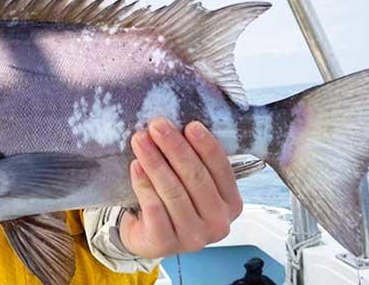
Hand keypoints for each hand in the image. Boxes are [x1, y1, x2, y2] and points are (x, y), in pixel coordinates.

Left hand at [119, 118, 242, 258]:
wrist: (149, 235)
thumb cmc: (175, 200)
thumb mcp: (193, 182)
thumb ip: (196, 160)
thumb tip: (179, 125)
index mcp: (232, 203)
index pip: (221, 169)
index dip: (206, 145)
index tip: (190, 124)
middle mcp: (218, 223)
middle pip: (196, 178)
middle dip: (174, 147)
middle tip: (157, 125)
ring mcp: (193, 237)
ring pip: (173, 191)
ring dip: (155, 161)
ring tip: (140, 139)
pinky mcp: (165, 244)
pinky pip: (154, 208)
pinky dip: (144, 184)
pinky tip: (135, 166)